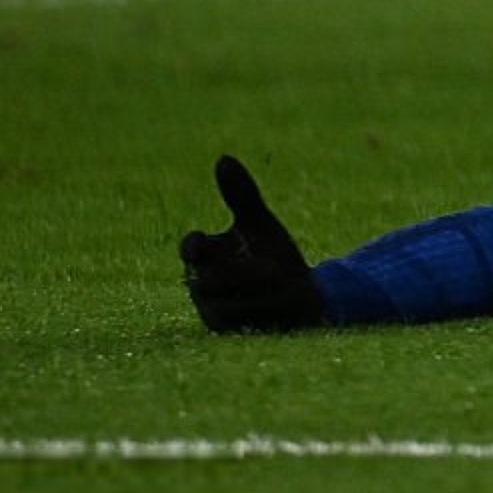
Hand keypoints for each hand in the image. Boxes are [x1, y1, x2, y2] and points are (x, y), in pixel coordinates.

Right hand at [181, 154, 325, 332]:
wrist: (302, 298)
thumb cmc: (274, 257)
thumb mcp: (260, 225)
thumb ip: (241, 195)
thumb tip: (223, 158)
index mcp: (207, 257)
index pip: (190, 247)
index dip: (196, 245)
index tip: (207, 242)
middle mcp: (203, 286)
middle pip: (207, 277)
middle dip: (240, 271)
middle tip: (269, 267)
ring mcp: (214, 312)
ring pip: (223, 302)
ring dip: (256, 292)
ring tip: (281, 285)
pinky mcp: (230, 334)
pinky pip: (239, 322)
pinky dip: (261, 310)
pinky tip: (279, 305)